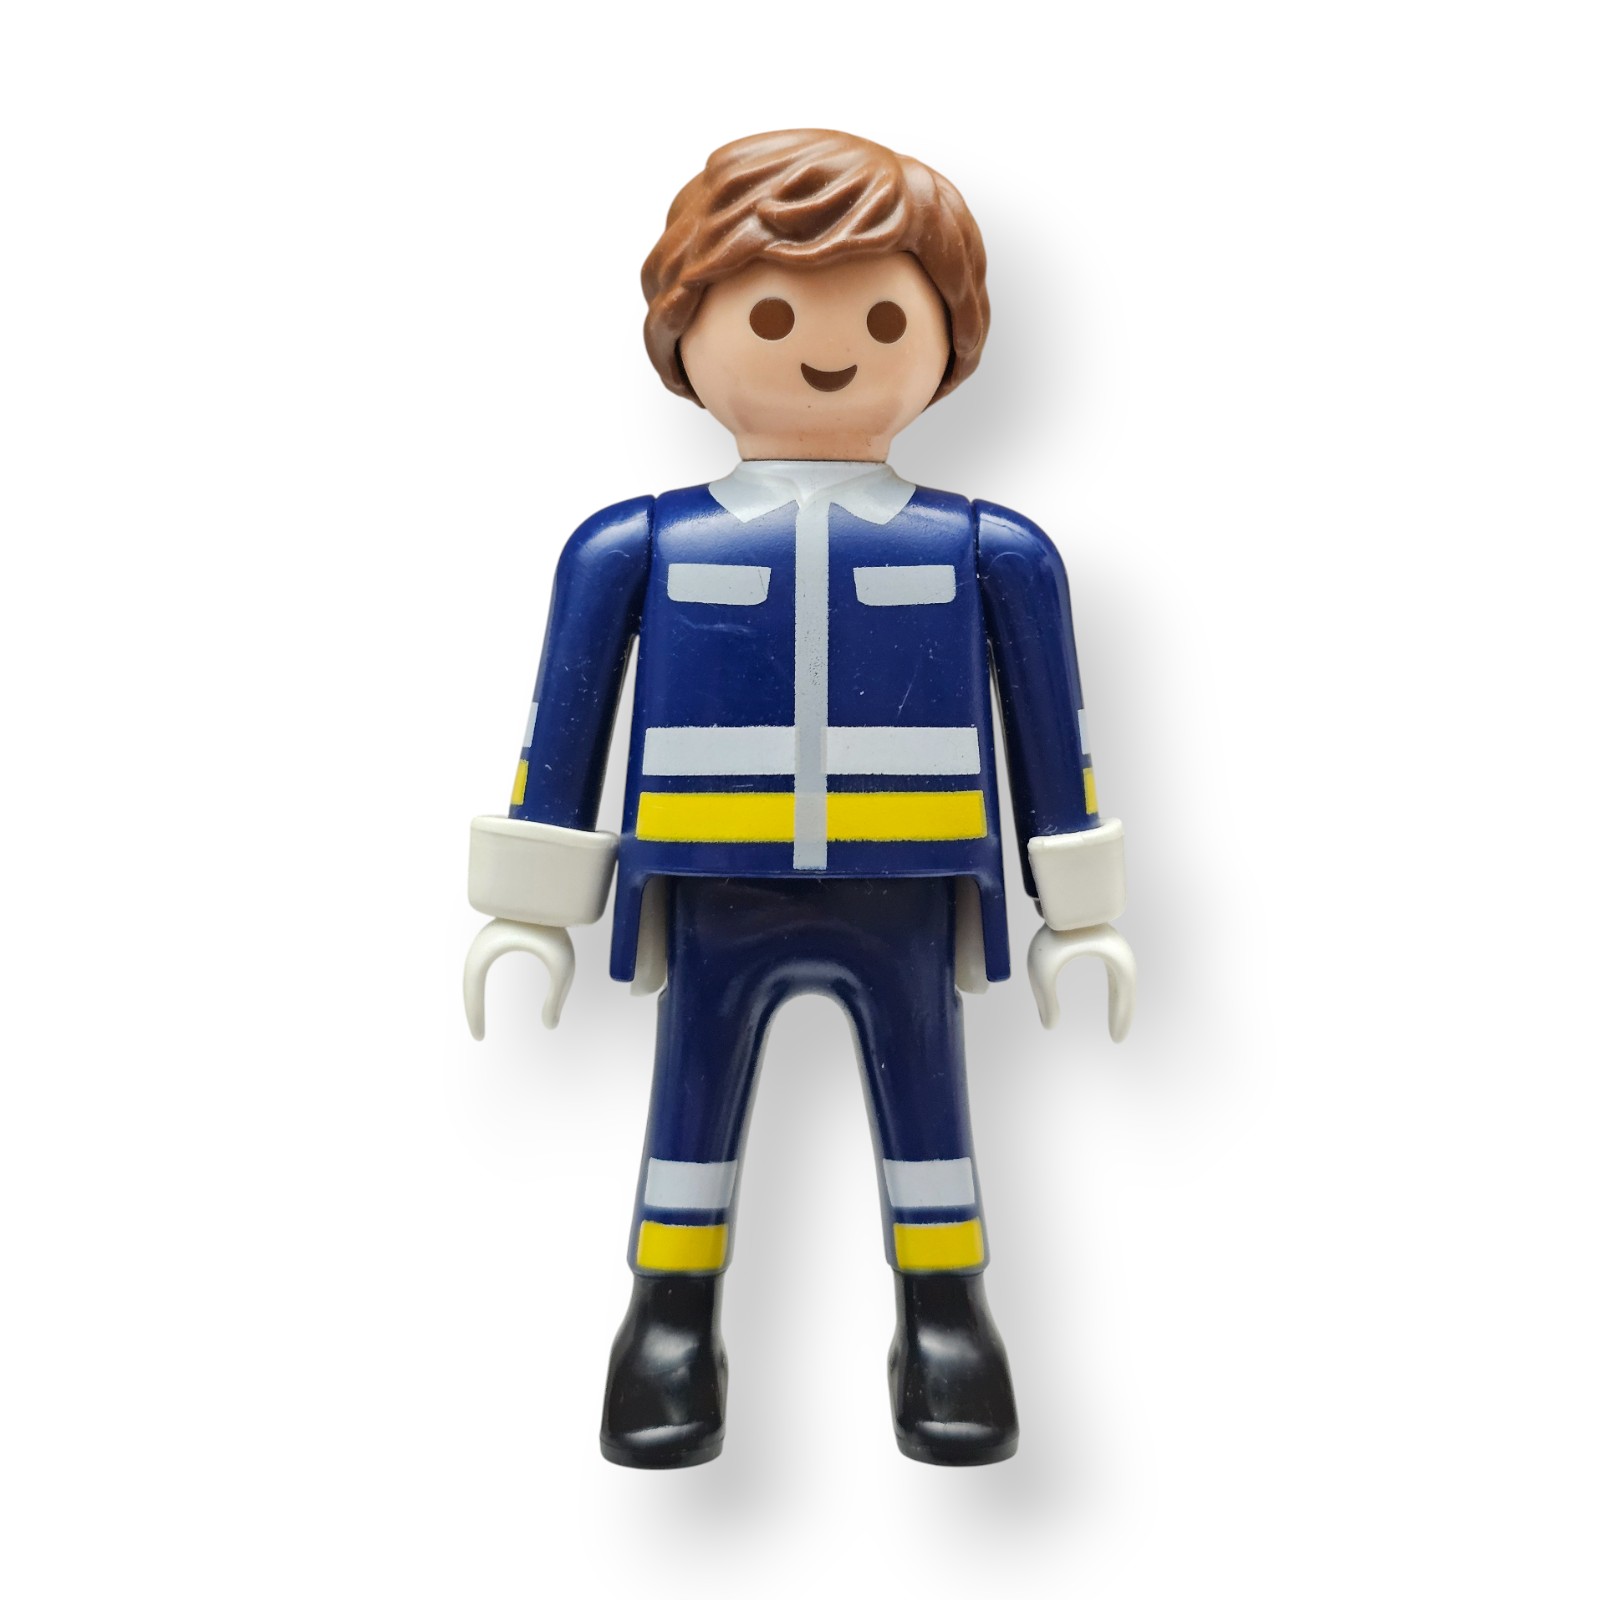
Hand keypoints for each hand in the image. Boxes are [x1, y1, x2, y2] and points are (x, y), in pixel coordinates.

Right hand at [463, 918, 575, 1038]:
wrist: (550, 891)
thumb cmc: (558, 925)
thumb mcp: (563, 965)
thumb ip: (557, 996)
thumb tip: (550, 1025)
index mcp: (488, 949)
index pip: (471, 989)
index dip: (473, 1014)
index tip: (480, 1037)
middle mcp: (481, 943)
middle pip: (468, 983)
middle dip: (472, 1009)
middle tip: (479, 1036)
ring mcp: (486, 938)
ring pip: (473, 973)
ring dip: (474, 996)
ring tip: (481, 1020)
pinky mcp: (495, 935)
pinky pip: (483, 964)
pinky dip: (481, 983)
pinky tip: (489, 995)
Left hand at [1026, 922, 1135, 1041]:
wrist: (1057, 892)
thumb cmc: (1050, 928)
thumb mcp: (1043, 968)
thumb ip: (1045, 998)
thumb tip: (1049, 1025)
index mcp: (1114, 956)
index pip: (1125, 994)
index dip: (1122, 1017)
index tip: (1116, 1039)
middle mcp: (1116, 949)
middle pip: (1127, 988)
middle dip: (1123, 1012)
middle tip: (1117, 1037)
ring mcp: (1110, 942)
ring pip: (1122, 978)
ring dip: (1120, 999)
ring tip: (1115, 1020)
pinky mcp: (1101, 938)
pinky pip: (1112, 968)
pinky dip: (1113, 986)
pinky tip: (1108, 996)